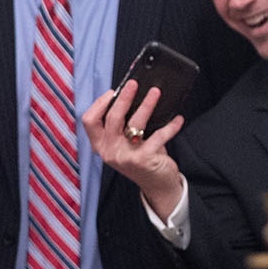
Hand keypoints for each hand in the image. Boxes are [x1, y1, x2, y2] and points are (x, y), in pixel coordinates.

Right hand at [82, 81, 184, 218]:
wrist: (156, 184)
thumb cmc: (140, 157)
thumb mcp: (123, 143)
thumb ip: (120, 126)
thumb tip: (129, 96)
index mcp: (100, 145)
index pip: (89, 121)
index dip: (99, 104)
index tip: (112, 92)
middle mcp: (109, 151)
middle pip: (112, 118)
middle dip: (124, 97)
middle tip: (134, 84)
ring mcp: (125, 156)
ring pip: (134, 123)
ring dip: (147, 105)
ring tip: (156, 93)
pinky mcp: (143, 159)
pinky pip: (158, 135)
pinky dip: (170, 126)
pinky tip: (177, 119)